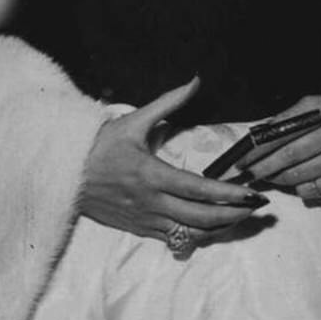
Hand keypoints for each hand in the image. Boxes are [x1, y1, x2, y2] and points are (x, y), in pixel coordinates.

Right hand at [79, 78, 267, 243]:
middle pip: (200, 217)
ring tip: (242, 218)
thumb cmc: (99, 146)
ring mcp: (144, 220)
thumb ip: (168, 102)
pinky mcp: (137, 229)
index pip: (198, 189)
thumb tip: (195, 81)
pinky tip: (213, 228)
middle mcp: (150, 202)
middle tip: (257, 209)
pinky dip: (196, 235)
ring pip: (189, 233)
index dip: (227, 194)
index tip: (251, 194)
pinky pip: (172, 238)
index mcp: (151, 175)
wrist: (63, 175)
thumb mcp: (133, 120)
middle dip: (233, 215)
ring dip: (219, 229)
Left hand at [239, 78, 320, 205]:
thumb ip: (288, 118)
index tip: (242, 164)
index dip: (261, 158)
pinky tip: (310, 177)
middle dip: (268, 173)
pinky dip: (309, 190)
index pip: (288, 147)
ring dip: (287, 182)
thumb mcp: (318, 104)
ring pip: (305, 187)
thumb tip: (257, 136)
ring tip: (282, 173)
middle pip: (294, 170)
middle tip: (252, 173)